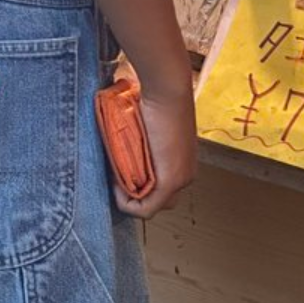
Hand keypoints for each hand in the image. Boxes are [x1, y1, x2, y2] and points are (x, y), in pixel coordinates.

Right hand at [114, 85, 196, 218]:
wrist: (168, 92)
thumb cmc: (157, 103)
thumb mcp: (149, 132)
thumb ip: (143, 148)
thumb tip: (123, 152)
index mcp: (184, 163)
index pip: (162, 191)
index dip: (137, 188)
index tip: (119, 172)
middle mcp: (187, 174)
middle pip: (159, 201)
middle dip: (135, 195)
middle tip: (116, 179)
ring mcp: (182, 179)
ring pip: (152, 206)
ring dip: (129, 199)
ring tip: (116, 179)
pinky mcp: (172, 181)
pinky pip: (147, 209)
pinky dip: (127, 204)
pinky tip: (116, 187)